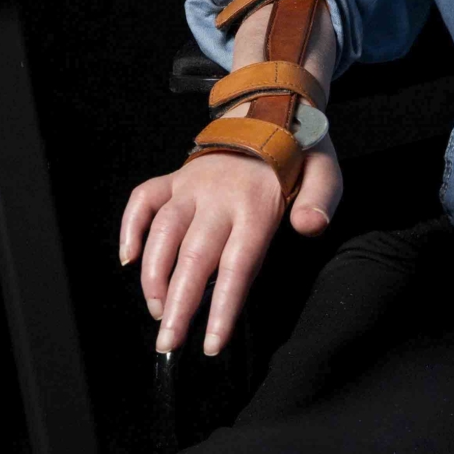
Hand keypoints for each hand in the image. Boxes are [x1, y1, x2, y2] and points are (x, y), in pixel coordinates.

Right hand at [120, 133, 343, 355]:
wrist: (271, 110)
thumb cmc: (299, 154)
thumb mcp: (325, 173)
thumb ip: (321, 200)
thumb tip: (309, 227)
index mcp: (256, 203)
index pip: (237, 265)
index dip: (223, 307)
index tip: (211, 343)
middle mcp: (218, 196)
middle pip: (194, 258)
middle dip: (178, 305)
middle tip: (169, 343)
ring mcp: (192, 184)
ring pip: (163, 232)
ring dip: (154, 275)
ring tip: (156, 311)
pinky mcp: (176, 177)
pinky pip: (143, 199)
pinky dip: (130, 227)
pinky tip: (128, 259)